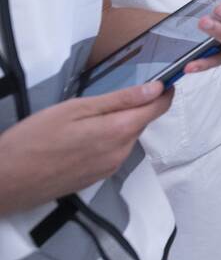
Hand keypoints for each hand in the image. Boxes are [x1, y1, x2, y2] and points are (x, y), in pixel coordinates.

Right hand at [0, 81, 172, 215]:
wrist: (5, 181)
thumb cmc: (34, 139)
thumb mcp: (75, 109)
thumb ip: (119, 100)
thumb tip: (156, 88)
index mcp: (119, 131)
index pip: (158, 108)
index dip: (164, 91)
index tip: (164, 78)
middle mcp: (121, 153)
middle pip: (141, 122)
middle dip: (135, 107)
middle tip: (110, 94)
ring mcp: (110, 168)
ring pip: (127, 137)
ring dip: (119, 124)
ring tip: (88, 117)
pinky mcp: (97, 178)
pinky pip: (113, 152)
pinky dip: (107, 139)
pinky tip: (81, 137)